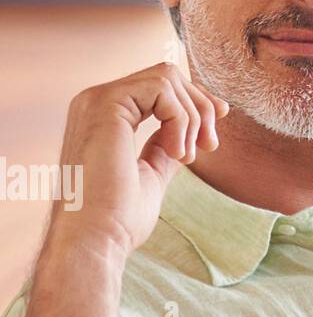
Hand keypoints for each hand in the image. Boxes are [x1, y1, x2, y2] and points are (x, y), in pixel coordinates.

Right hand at [45, 61, 228, 257]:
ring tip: (184, 156)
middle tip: (209, 146)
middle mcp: (96, 101)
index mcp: (104, 117)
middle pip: (166, 76)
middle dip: (199, 108)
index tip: (215, 129)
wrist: (94, 240)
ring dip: (191, 118)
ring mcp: (97, 99)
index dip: (194, 102)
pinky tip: (175, 153)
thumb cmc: (117, 220)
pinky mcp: (105, 104)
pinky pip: (162, 90)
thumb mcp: (151, 176)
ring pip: (167, 79)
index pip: (157, 88)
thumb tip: (186, 137)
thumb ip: (163, 151)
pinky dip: (181, 120)